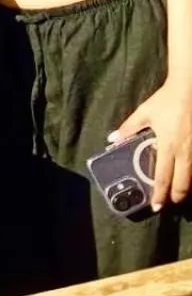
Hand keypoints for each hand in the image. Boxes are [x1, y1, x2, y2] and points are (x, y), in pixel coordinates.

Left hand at [114, 78, 191, 207]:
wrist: (190, 89)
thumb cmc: (166, 100)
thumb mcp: (145, 112)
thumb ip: (129, 127)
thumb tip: (112, 139)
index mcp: (168, 145)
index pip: (163, 177)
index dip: (160, 194)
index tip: (157, 207)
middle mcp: (184, 151)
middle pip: (183, 183)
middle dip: (176, 197)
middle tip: (169, 204)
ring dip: (186, 188)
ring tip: (178, 195)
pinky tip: (188, 177)